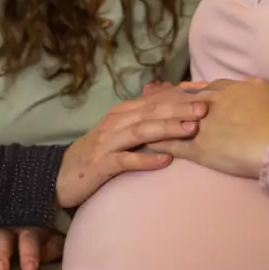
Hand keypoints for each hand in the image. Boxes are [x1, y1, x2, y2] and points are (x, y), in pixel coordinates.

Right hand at [0, 227, 64, 269]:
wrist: (30, 225)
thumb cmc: (43, 242)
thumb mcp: (53, 242)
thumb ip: (53, 247)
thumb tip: (47, 254)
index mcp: (30, 229)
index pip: (29, 239)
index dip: (29, 253)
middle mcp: (8, 229)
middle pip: (2, 238)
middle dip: (0, 254)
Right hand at [55, 90, 207, 208]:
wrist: (61, 175)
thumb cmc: (99, 153)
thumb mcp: (121, 131)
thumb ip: (143, 117)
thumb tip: (169, 100)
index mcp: (124, 113)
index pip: (156, 100)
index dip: (181, 97)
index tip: (207, 95)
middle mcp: (117, 123)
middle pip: (152, 112)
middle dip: (180, 109)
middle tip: (206, 108)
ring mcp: (109, 143)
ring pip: (141, 132)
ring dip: (167, 130)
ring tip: (191, 130)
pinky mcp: (102, 165)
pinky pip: (125, 161)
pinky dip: (145, 159)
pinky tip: (164, 160)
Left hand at [147, 78, 268, 177]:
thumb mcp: (264, 89)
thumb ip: (248, 85)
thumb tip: (243, 84)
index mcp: (223, 90)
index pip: (197, 90)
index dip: (183, 91)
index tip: (171, 90)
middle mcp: (207, 105)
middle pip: (178, 101)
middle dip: (161, 99)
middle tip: (146, 97)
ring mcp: (201, 127)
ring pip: (172, 122)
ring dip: (155, 121)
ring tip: (139, 120)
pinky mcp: (200, 149)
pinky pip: (174, 145)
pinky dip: (159, 144)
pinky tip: (148, 144)